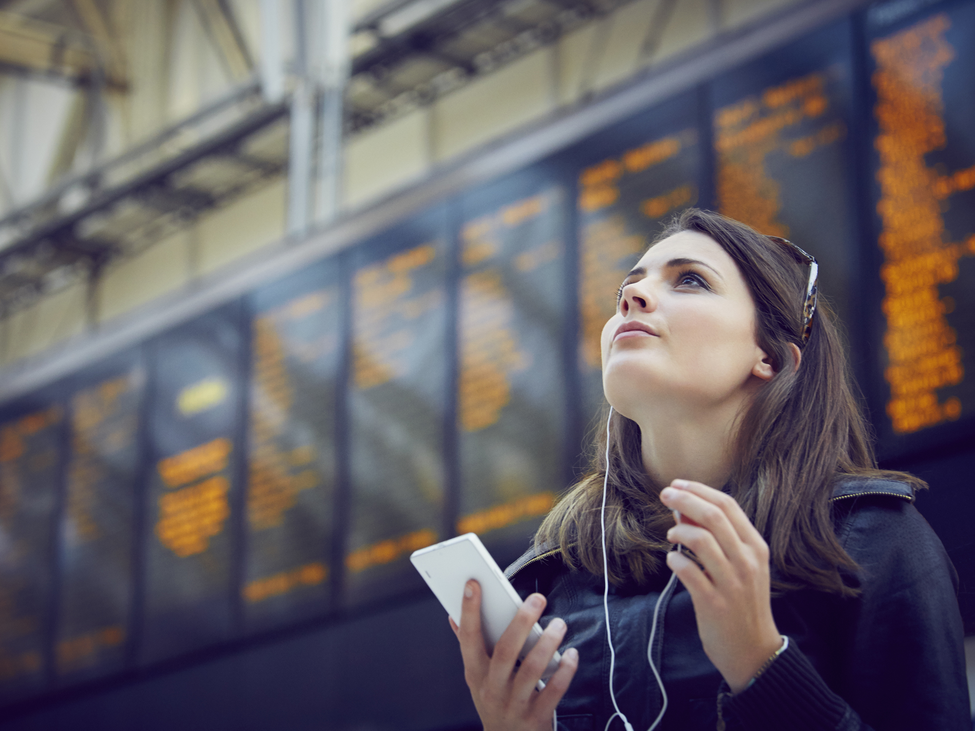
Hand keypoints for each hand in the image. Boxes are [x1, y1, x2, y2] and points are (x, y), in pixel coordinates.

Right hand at [449, 580, 578, 730]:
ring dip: (548, 643)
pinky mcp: (536, 717)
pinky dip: (565, 671)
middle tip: (538, 598)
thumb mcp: (476, 679)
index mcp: (474, 674)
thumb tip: (453, 616)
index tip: (473, 584)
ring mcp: (514, 704)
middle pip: (504, 651)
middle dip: (521, 622)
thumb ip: (469, 647)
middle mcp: (491, 689)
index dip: (469, 611)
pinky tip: (572, 654)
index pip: (468, 638)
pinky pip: (553, 691)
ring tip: (560, 623)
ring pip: (531, 669)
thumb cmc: (494, 701)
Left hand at [659, 479, 781, 692]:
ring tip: (670, 534)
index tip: (677, 484)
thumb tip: (683, 508)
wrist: (754, 651)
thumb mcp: (740, 566)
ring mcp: (732, 583)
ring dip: (679, 530)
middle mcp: (747, 561)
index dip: (699, 490)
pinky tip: (672, 560)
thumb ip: (717, 538)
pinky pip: (688, 571)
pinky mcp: (714, 603)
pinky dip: (675, 560)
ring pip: (701, 540)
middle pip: (713, 516)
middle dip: (684, 499)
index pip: (728, 505)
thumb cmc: (743, 603)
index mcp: (756, 547)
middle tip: (664, 494)